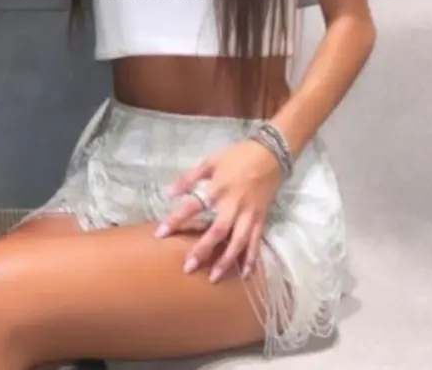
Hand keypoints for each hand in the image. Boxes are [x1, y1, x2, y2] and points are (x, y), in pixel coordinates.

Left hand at [155, 140, 282, 282]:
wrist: (270, 154)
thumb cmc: (237, 156)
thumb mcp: (210, 160)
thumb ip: (190, 177)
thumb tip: (169, 193)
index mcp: (218, 188)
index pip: (193, 206)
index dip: (177, 219)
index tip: (161, 233)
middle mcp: (233, 204)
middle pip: (217, 231)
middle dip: (202, 250)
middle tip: (188, 267)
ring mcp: (249, 214)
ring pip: (238, 242)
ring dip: (226, 261)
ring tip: (213, 278)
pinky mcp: (261, 219)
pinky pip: (256, 242)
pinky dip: (251, 259)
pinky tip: (244, 275)